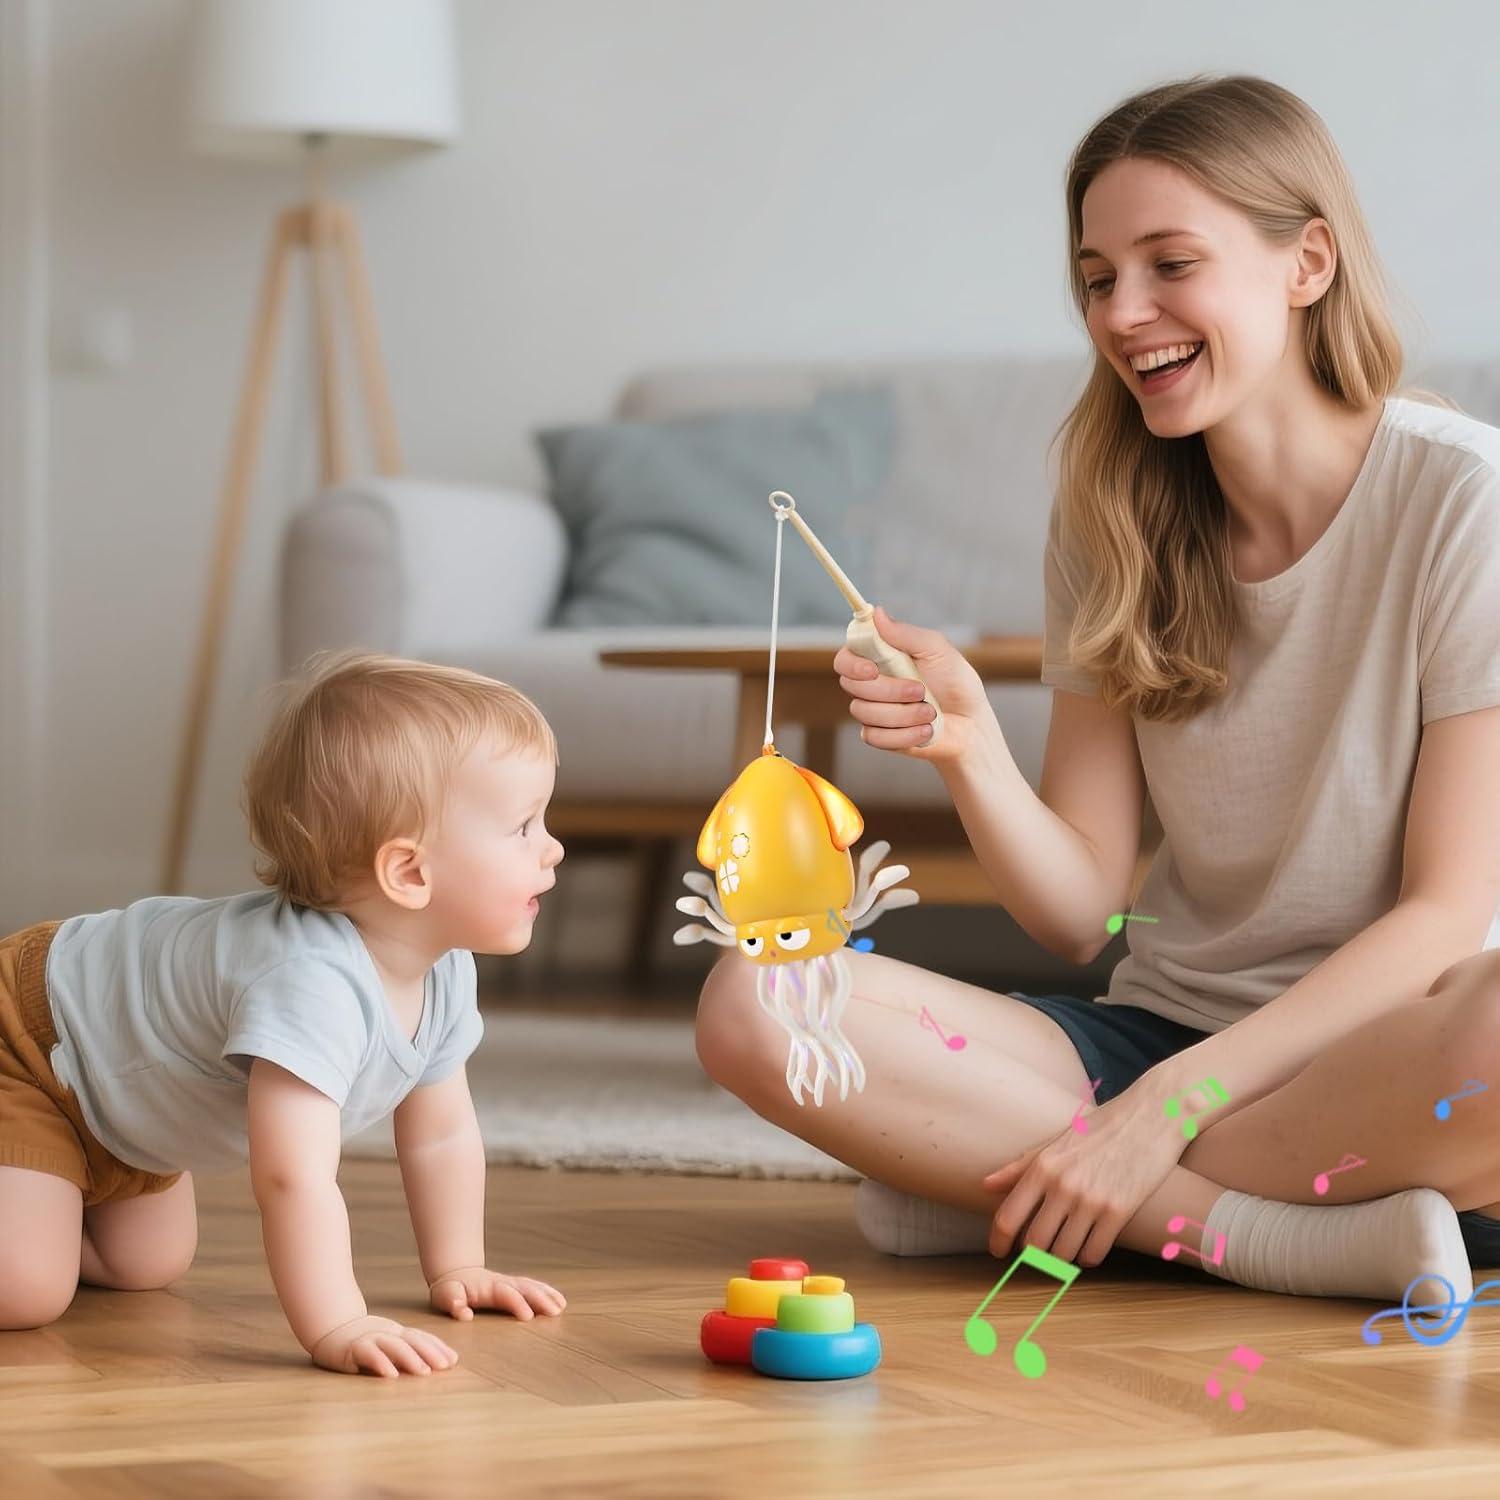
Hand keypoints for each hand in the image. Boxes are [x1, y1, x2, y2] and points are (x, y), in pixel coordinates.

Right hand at [309, 1313, 458, 1377]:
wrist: (330, 1327)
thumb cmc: (362, 1341)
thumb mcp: (386, 1344)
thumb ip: (405, 1352)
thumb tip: (431, 1366)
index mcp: (396, 1332)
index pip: (421, 1338)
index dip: (438, 1347)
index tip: (454, 1361)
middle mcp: (386, 1333)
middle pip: (412, 1340)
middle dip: (430, 1353)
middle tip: (446, 1366)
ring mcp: (370, 1339)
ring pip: (394, 1346)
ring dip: (411, 1359)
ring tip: (424, 1372)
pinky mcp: (353, 1349)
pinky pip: (369, 1355)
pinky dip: (381, 1364)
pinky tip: (391, 1375)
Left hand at [427, 1265, 566, 1321]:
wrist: (456, 1273)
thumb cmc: (450, 1289)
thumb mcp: (445, 1296)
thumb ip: (454, 1303)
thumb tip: (465, 1314)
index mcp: (488, 1287)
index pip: (506, 1295)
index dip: (517, 1303)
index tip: (529, 1317)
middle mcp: (503, 1283)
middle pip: (525, 1289)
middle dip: (540, 1299)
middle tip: (555, 1312)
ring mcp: (510, 1284)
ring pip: (532, 1287)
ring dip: (547, 1295)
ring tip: (561, 1306)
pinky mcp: (515, 1287)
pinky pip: (534, 1287)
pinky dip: (548, 1292)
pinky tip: (560, 1302)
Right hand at [834, 605, 993, 766]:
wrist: (972, 723)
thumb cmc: (956, 682)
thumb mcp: (938, 650)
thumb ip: (906, 634)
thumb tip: (877, 613)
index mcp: (880, 659)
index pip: (845, 659)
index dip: (852, 664)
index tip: (872, 669)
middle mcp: (872, 684)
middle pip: (852, 686)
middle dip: (889, 690)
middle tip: (921, 690)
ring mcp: (874, 712)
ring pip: (865, 713)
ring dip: (903, 714)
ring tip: (931, 712)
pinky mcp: (880, 736)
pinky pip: (874, 737)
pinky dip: (904, 735)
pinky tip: (925, 730)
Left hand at [981, 1087, 1184, 1266]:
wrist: (1151, 1115)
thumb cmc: (1102, 1127)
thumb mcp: (1057, 1140)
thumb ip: (1020, 1166)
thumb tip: (986, 1185)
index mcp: (1043, 1165)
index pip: (1008, 1216)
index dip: (999, 1241)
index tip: (999, 1252)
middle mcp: (1063, 1185)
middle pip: (1035, 1242)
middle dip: (1033, 1253)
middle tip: (1038, 1252)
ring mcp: (1091, 1200)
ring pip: (1063, 1253)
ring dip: (1061, 1257)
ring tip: (1065, 1246)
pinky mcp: (1120, 1211)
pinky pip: (1094, 1253)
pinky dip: (1088, 1257)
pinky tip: (1089, 1246)